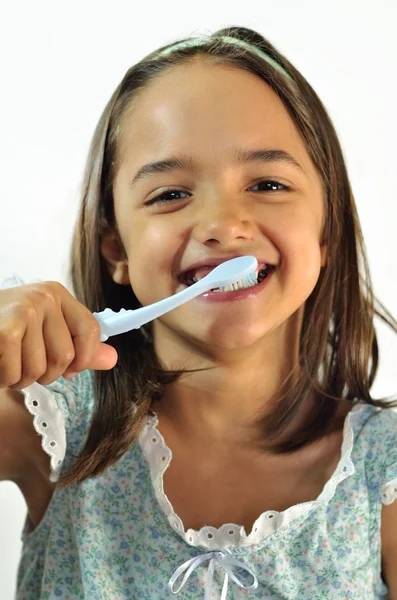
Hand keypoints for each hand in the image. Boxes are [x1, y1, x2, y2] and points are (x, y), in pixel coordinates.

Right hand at [0, 281, 117, 388]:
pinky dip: (4, 378)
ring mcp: (24, 310)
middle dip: (43, 373)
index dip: (83, 359)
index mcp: (57, 294)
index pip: (91, 331)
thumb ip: (79, 346)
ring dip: (19, 378)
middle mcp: (44, 297)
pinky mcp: (5, 330)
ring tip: (6, 361)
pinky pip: (16, 374)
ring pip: (39, 370)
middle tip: (23, 362)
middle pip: (65, 358)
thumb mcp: (43, 330)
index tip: (68, 369)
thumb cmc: (3, 327)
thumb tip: (113, 359)